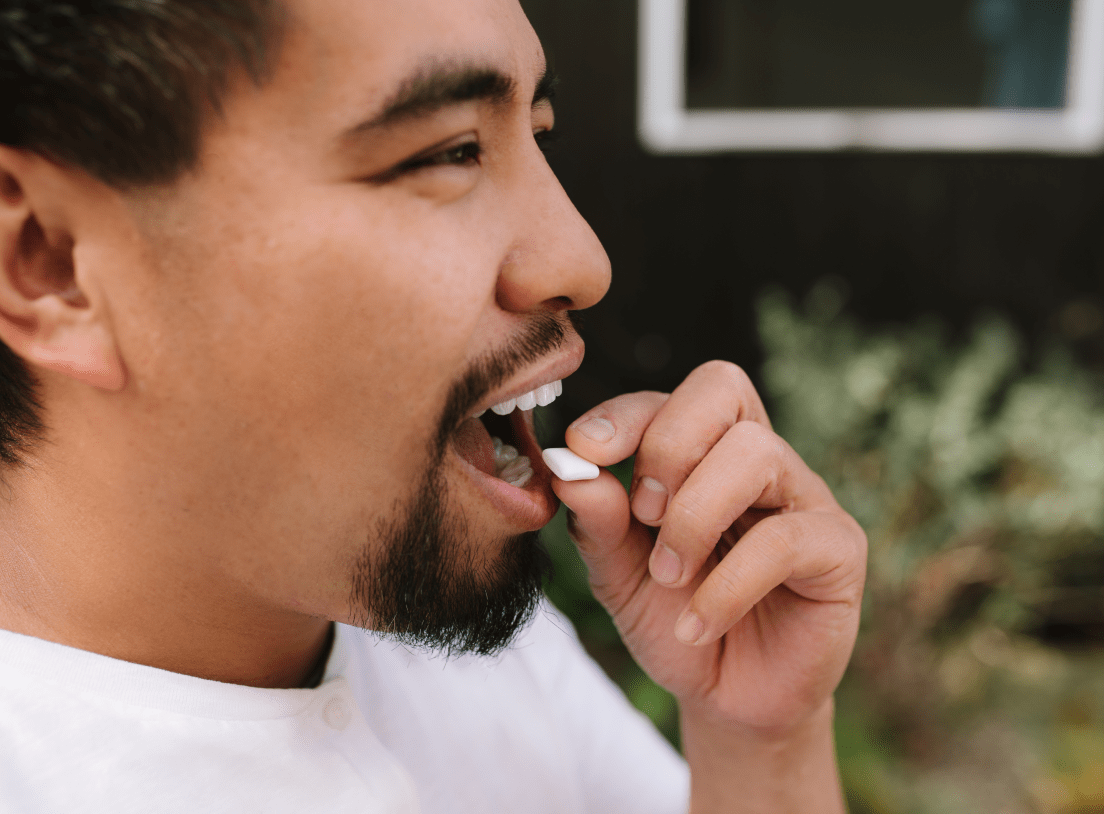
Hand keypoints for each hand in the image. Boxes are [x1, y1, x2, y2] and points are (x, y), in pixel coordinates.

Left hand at [553, 361, 865, 739]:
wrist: (724, 698)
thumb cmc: (673, 618)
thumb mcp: (617, 574)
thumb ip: (597, 523)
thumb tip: (571, 472)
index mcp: (704, 449)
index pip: (673, 396)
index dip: (627, 413)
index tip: (585, 450)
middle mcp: (759, 457)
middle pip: (722, 388)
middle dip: (667, 446)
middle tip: (643, 516)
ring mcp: (804, 496)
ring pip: (755, 452)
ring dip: (694, 517)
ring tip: (669, 576)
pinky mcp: (839, 547)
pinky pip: (785, 539)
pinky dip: (727, 585)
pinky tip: (697, 624)